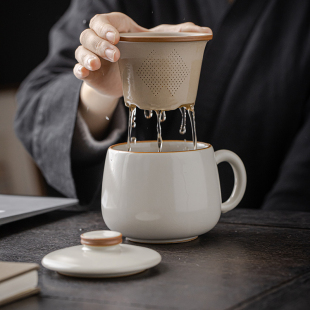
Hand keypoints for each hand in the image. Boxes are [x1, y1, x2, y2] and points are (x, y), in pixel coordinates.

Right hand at [73, 12, 211, 97]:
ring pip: (81, 49)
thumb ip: (178, 36)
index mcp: (118, 29)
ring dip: (87, 56)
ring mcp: (94, 57)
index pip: (104, 20)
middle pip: (89, 33)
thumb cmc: (144, 57)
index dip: (106, 26)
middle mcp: (101, 41)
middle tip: (116, 54)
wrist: (131, 81)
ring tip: (97, 65)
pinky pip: (77, 68)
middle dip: (100, 43)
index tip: (116, 36)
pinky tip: (85, 73)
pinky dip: (79, 70)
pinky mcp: (90, 74)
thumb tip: (205, 32)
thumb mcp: (160, 45)